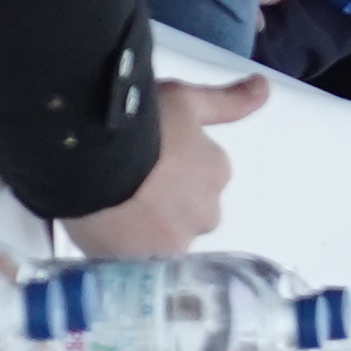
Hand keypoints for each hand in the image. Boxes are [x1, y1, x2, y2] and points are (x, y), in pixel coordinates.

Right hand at [64, 72, 267, 256]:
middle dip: (161, 205)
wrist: (86, 152)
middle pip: (186, 214)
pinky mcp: (142, 262)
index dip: (170, 171)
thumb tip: (264, 88)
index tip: (146, 162)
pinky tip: (104, 233)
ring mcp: (174, 240)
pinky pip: (137, 262)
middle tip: (125, 185)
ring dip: (142, 230)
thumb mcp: (185, 99)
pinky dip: (125, 252)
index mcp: (217, 172)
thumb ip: (228, 102)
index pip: (201, 179)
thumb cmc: (137, 121)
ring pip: (162, 241)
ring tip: (109, 208)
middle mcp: (206, 211)